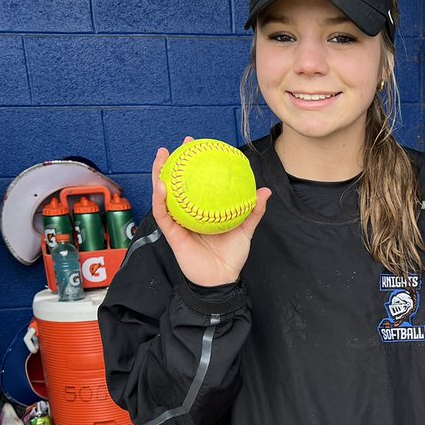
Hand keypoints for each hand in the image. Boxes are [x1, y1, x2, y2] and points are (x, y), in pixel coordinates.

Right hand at [151, 138, 270, 286]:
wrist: (221, 279)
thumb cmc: (230, 256)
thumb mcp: (244, 230)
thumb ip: (252, 211)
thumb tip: (264, 191)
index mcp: (202, 210)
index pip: (195, 183)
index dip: (195, 164)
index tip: (198, 146)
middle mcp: (187, 213)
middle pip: (176, 184)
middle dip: (174, 162)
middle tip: (178, 144)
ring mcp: (177, 222)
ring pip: (163, 194)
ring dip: (159, 174)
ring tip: (162, 157)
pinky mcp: (171, 233)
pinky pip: (163, 213)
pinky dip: (160, 199)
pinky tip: (161, 185)